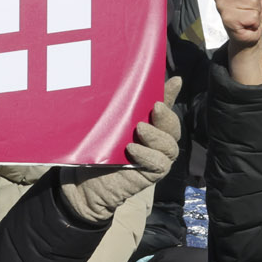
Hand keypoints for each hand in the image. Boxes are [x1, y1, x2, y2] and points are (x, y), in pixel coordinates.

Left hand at [58, 78, 181, 222]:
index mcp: (150, 124)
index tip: (175, 81)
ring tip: (140, 129)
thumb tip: (127, 80)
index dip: (171, 93)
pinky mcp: (152, 174)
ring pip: (170, 145)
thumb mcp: (109, 125)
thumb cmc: (97, 149)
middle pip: (173, 126)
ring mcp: (157, 157)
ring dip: (156, 136)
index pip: (165, 106)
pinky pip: (160, 163)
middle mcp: (158, 140)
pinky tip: (133, 150)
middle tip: (155, 107)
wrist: (85, 181)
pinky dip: (148, 155)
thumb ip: (122, 108)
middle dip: (167, 116)